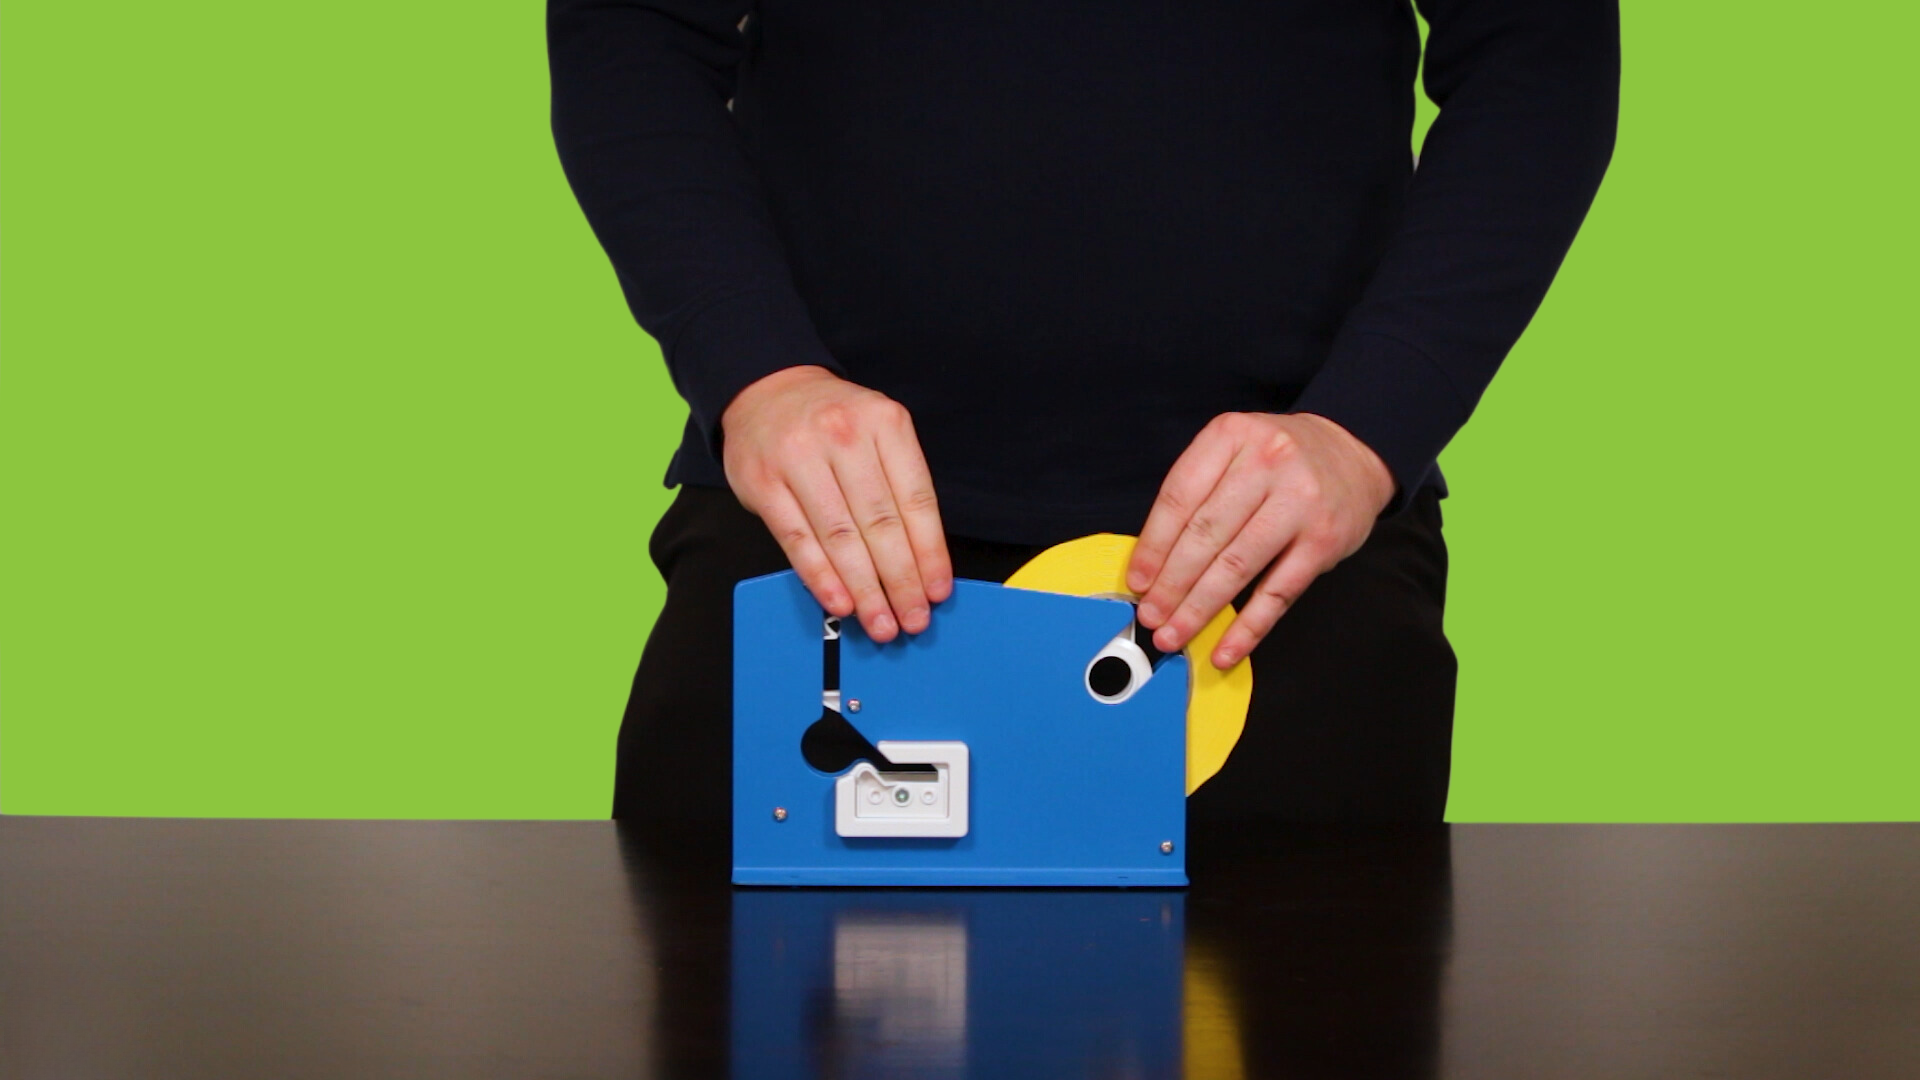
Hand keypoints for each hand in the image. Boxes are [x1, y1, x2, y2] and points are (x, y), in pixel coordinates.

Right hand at [721, 365, 951, 641]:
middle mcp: (843, 436)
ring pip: (840, 537)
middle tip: (912, 619)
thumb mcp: (876, 430)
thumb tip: (921, 560)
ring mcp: (799, 458)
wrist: (766, 388)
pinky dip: (821, 577)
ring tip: (880, 622)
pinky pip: (797, 540)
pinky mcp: (764, 482)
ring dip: (864, 589)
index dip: (930, 552)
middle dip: (901, 580)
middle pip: (880, 523)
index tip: (937, 591)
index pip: (916, 500)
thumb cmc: (832, 421)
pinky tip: (840, 602)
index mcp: (885, 423)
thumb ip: (897, 484)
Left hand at [1125, 412, 1394, 669]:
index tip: (1138, 581)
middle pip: (1205, 535)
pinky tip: (1226, 649)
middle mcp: (1267, 463)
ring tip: (1174, 635)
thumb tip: (1154, 563)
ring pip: (1237, 567)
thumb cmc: (1279, 461)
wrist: (1352, 455)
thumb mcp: (1234, 451)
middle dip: (1171, 584)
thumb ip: (1198, 494)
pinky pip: (1278, 592)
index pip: (1180, 498)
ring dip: (1200, 609)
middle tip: (1151, 616)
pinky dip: (1248, 627)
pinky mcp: (1324, 540)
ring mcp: (1299, 502)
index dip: (1153, 546)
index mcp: (1231, 436)